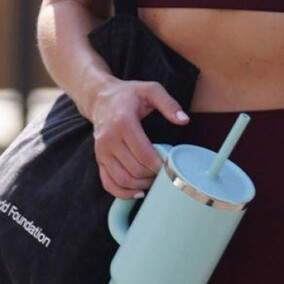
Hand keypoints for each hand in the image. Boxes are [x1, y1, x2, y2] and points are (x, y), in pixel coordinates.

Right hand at [91, 79, 188, 199]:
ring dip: (141, 186)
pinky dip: (123, 193)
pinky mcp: (98, 159)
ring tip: (154, 180)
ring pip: (122, 180)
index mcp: (122, 123)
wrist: (100, 99)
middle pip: (135, 169)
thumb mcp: (150, 90)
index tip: (171, 167)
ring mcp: (101, 151)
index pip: (143, 153)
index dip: (159, 165)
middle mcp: (108, 139)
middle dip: (153, 176)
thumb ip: (168, 104)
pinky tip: (138, 192)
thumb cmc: (128, 95)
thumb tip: (184, 120)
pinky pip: (108, 183)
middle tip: (166, 174)